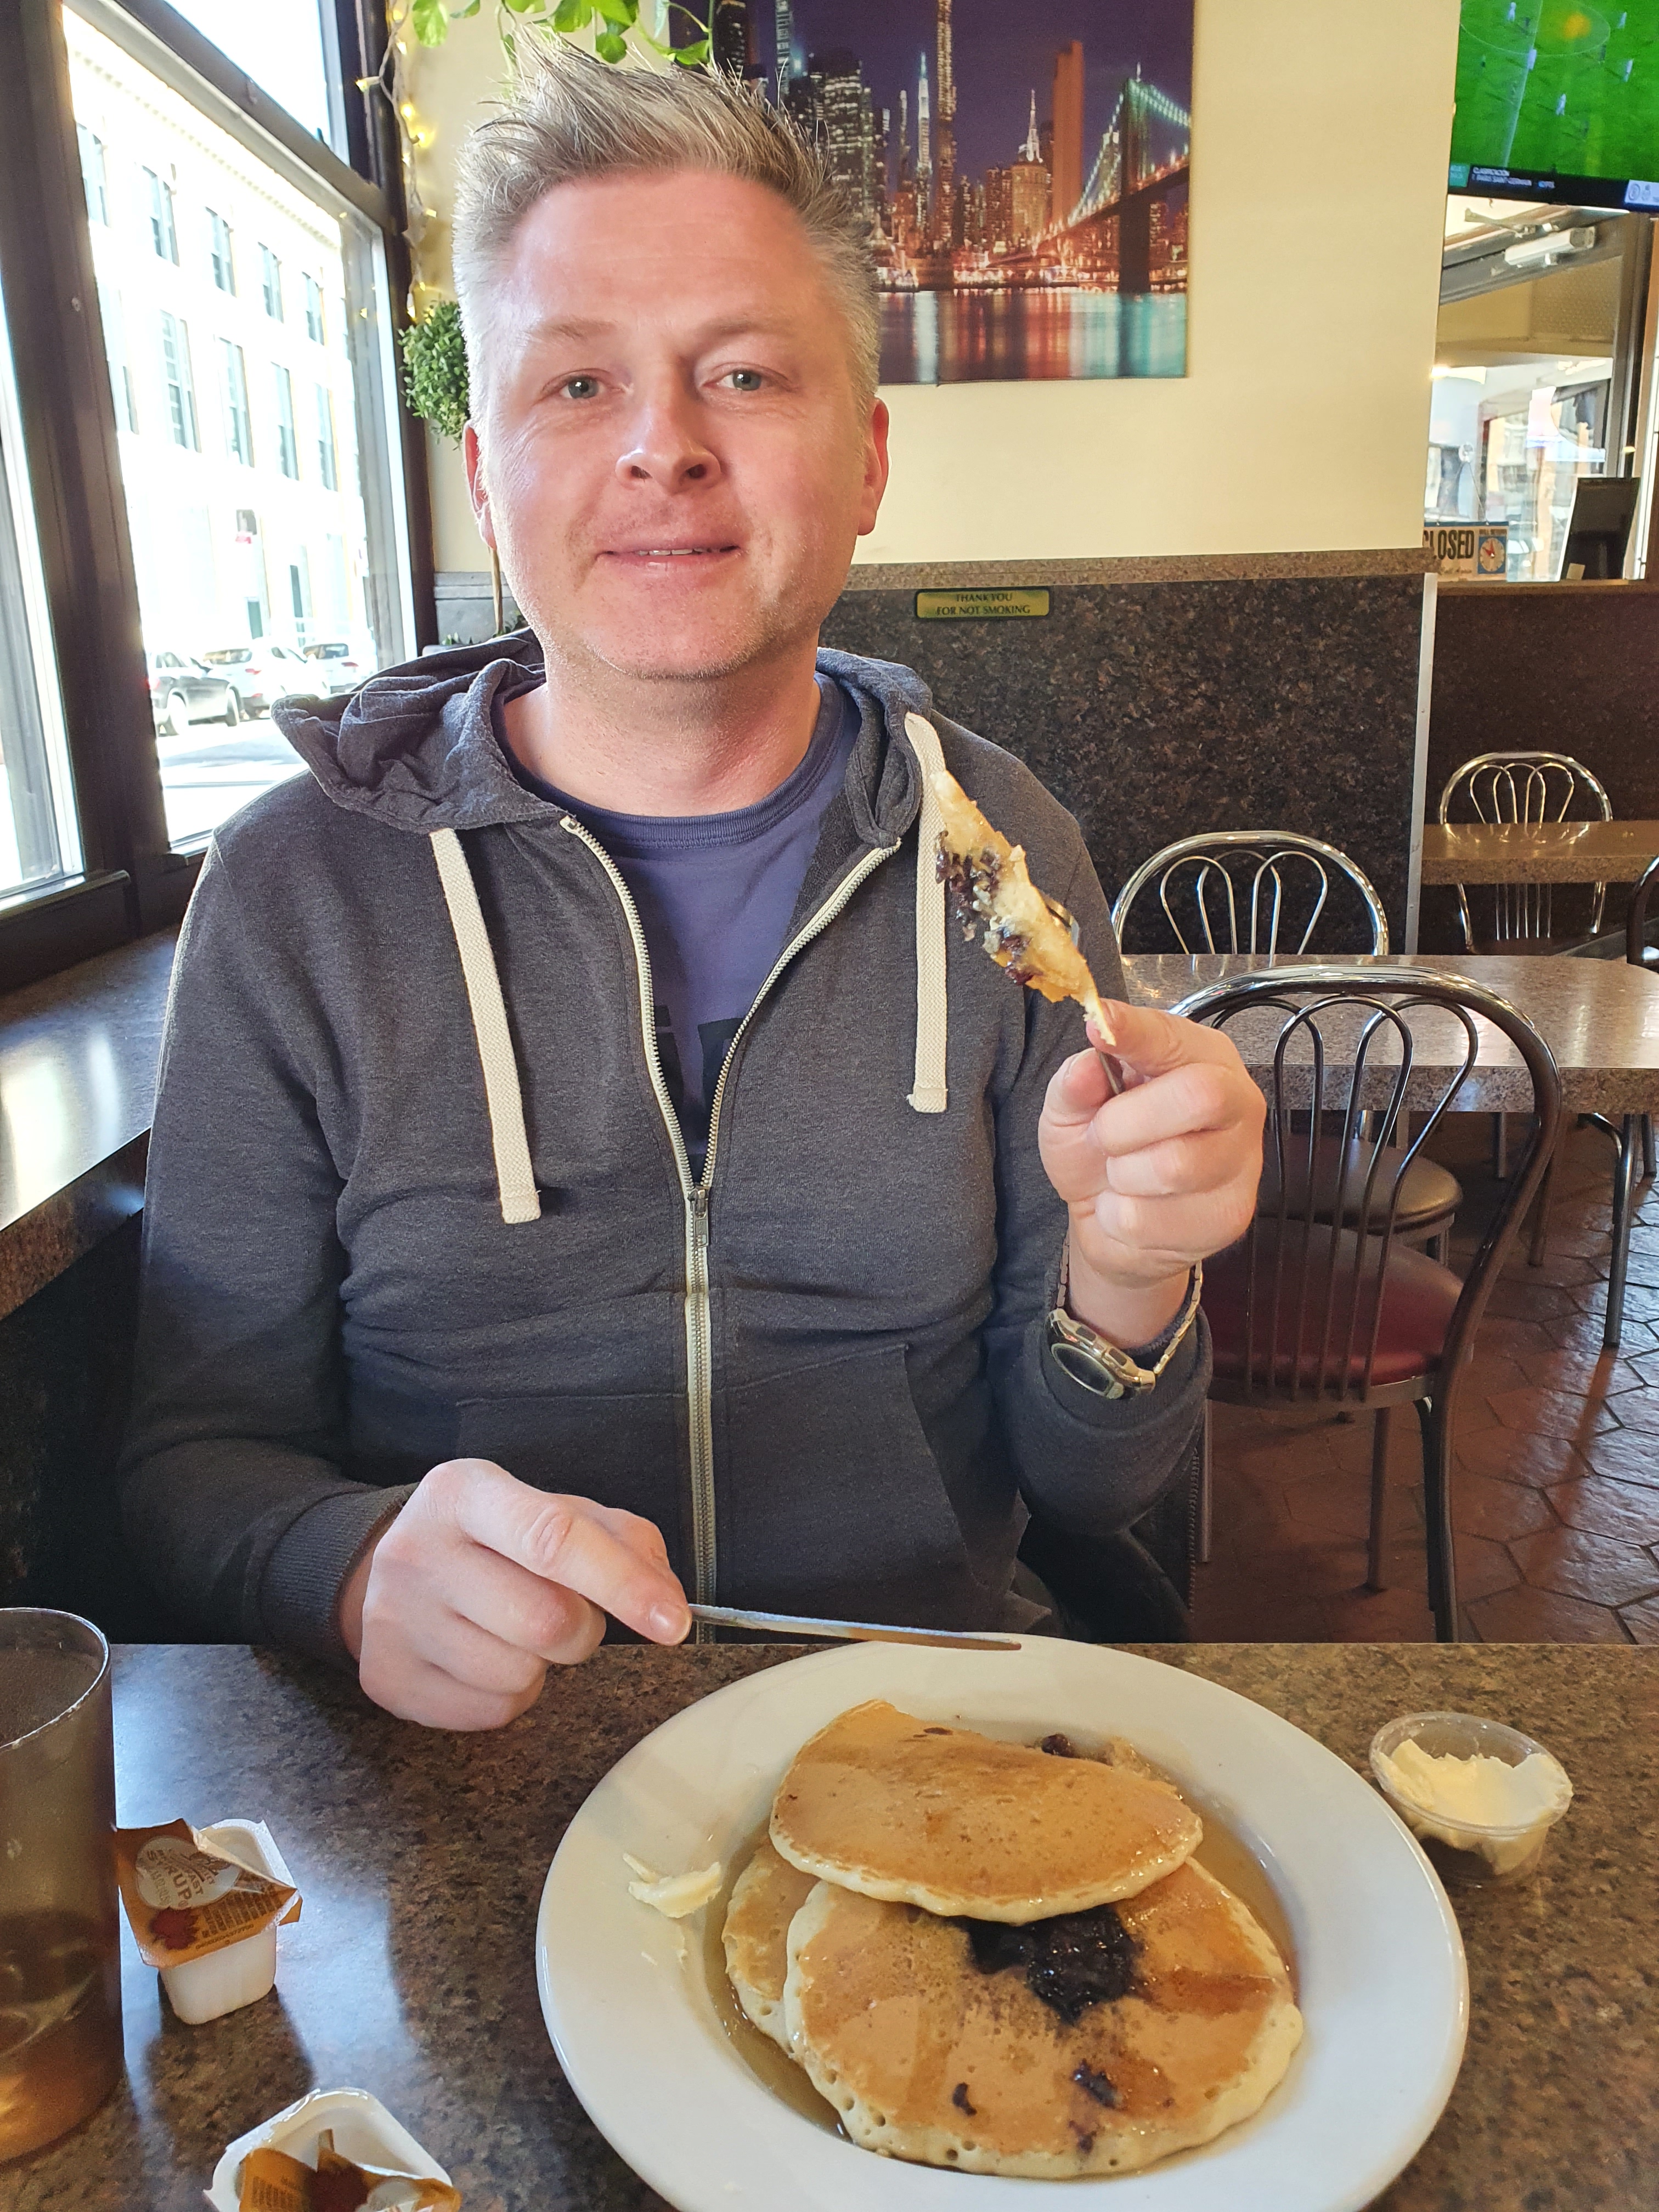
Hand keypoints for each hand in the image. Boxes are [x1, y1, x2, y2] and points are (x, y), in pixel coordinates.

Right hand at [339, 1459, 690, 1729]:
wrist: (388, 1571)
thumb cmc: (494, 1540)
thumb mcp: (558, 1511)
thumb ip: (625, 1543)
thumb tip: (666, 1603)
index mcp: (464, 1492)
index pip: (552, 1538)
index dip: (622, 1583)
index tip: (672, 1621)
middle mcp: (417, 1550)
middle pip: (547, 1620)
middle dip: (582, 1627)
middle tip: (565, 1609)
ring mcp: (393, 1619)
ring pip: (519, 1673)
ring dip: (542, 1663)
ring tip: (513, 1629)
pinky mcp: (388, 1680)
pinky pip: (490, 1712)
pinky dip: (509, 1694)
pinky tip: (485, 1656)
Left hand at [1038, 1001, 1264, 1348]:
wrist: (1114, 1222)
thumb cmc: (1102, 1149)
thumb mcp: (1071, 1109)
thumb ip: (1074, 1083)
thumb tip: (1087, 1063)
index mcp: (1201, 1056)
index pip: (1171, 1036)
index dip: (1136, 1031)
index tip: (1100, 1025)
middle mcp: (1237, 1100)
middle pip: (1199, 1096)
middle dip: (1126, 1123)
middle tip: (1104, 1136)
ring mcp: (1242, 1161)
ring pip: (1174, 1166)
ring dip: (1121, 1176)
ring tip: (1120, 1175)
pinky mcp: (1230, 1216)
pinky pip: (1154, 1218)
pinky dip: (1120, 1217)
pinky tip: (1130, 1208)